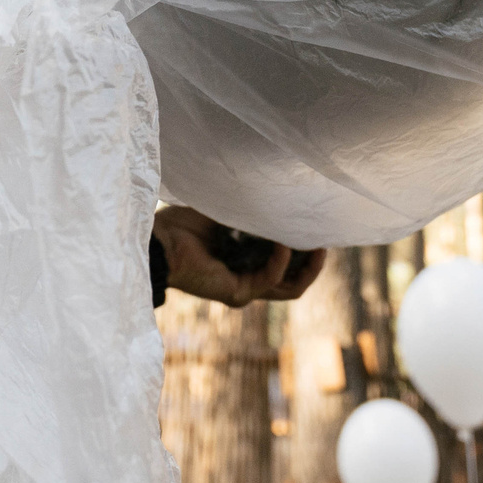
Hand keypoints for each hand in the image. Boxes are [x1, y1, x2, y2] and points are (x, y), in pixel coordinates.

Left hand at [153, 206, 325, 306]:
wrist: (158, 241)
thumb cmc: (183, 223)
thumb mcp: (227, 210)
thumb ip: (252, 207)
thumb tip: (279, 190)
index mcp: (245, 260)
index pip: (285, 261)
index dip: (304, 249)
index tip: (317, 227)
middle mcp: (247, 278)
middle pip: (294, 280)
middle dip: (313, 263)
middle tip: (325, 240)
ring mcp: (243, 289)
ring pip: (290, 288)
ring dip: (307, 268)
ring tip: (317, 246)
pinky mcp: (236, 293)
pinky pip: (268, 279)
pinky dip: (279, 262)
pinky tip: (284, 243)